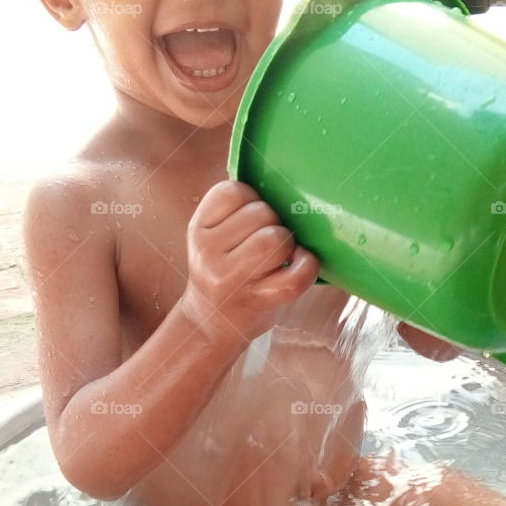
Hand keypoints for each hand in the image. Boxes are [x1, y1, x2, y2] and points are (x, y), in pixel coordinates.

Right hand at [178, 181, 318, 347]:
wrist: (209, 324)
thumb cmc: (223, 271)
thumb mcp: (213, 238)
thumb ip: (235, 211)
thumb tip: (283, 181)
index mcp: (198, 229)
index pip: (232, 191)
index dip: (251, 198)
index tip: (251, 218)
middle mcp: (207, 252)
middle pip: (260, 214)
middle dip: (273, 223)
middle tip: (268, 241)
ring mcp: (230, 279)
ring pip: (275, 240)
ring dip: (287, 243)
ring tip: (280, 256)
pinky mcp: (257, 301)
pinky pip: (294, 277)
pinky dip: (306, 267)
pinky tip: (300, 264)